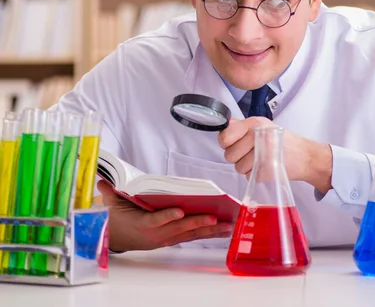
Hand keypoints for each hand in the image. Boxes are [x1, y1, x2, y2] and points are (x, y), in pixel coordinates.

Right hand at [97, 180, 232, 251]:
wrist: (116, 239)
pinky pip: (193, 237)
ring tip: (227, 224)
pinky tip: (224, 229)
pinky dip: (208, 233)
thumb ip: (110, 193)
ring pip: (190, 234)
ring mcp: (166, 238)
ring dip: (209, 230)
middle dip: (197, 223)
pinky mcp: (173, 240)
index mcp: (142, 224)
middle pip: (179, 228)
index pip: (155, 220)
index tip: (179, 211)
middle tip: (214, 217)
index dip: (167, 216)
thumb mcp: (111, 206)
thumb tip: (102, 180)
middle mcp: (157, 234)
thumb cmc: (118, 220)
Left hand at [217, 117, 332, 193]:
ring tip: (261, 160)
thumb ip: (242, 126)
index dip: (226, 143)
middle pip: (229, 155)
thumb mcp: (263, 126)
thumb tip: (225, 125)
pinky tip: (266, 167)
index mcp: (255, 124)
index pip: (225, 136)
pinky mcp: (266, 170)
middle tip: (251, 153)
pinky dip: (256, 175)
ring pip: (238, 168)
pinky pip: (249, 176)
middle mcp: (258, 136)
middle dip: (238, 158)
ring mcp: (262, 154)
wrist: (305, 156)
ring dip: (247, 167)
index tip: (234, 144)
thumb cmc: (283, 142)